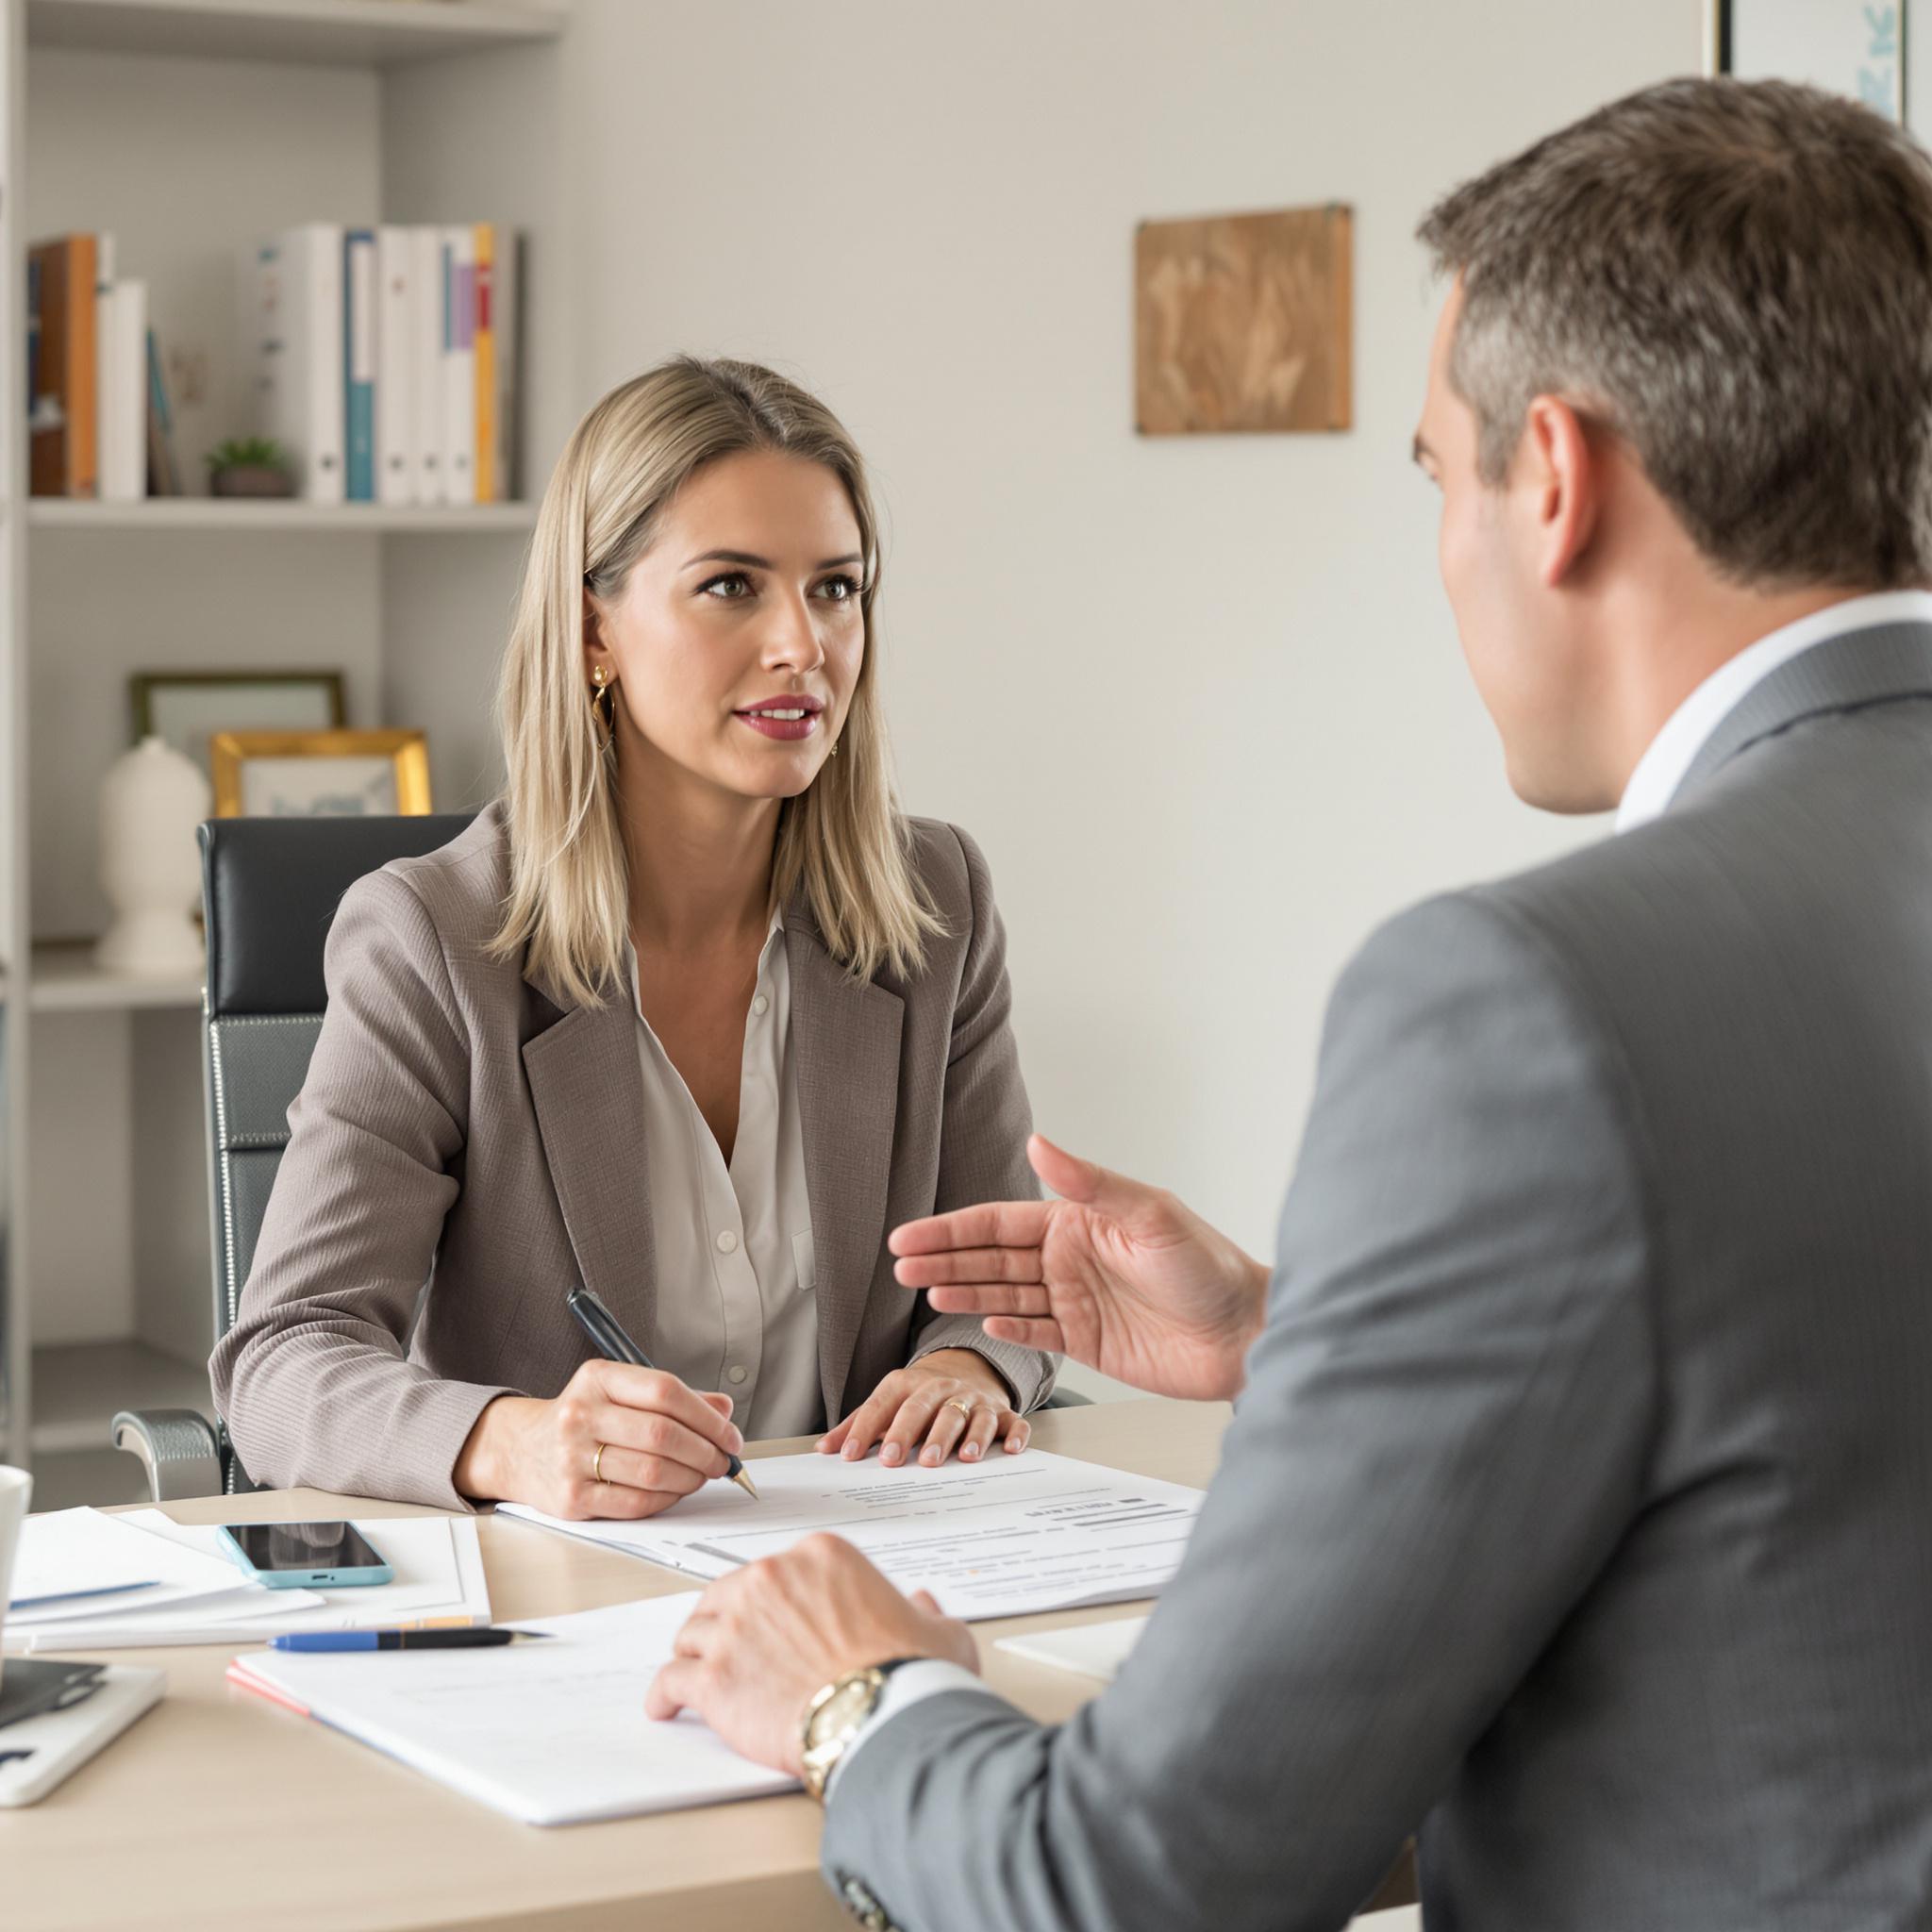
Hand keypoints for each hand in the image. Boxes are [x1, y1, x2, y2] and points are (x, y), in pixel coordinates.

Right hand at [452, 1359, 742, 1519]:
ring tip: (702, 1475)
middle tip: (724, 1460)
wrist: (519, 1449)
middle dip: (706, 1451)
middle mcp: (580, 1414)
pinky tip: (675, 1491)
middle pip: (663, 1434)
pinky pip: (635, 1502)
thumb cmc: (583, 1418)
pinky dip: (667, 1499)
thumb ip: (673, 1398)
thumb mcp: (620, 1392)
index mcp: (598, 1378)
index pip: (665, 1391)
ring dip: (691, 1478)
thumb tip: (724, 1411)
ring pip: (653, 1471)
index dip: (707, 1416)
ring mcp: (571, 1458)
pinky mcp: (571, 1498)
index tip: (729, 1434)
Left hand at [645, 1534, 977, 1773]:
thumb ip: (924, 1612)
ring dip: (692, 1655)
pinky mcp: (712, 1677)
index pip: (777, 1571)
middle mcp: (769, 1578)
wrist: (883, 1716)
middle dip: (726, 1622)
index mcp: (819, 1557)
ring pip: (692, 1634)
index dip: (773, 1602)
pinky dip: (664, 1695)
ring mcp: (735, 1626)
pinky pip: (670, 1680)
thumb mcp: (939, 1631)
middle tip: (732, 1649)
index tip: (774, 1623)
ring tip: (692, 1674)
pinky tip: (665, 1706)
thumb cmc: (910, 1674)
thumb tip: (923, 1606)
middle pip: (725, 1595)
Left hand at [816, 1349, 1029, 1466]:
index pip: (884, 1404)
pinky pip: (1012, 1421)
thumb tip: (824, 1450)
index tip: (850, 1456)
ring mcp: (974, 1400)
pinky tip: (1011, 1450)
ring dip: (964, 1436)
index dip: (865, 1429)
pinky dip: (1015, 1435)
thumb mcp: (888, 1403)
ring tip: (960, 1459)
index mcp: (909, 1384)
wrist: (968, 1369)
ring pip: (968, 1416)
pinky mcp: (1002, 1412)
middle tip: (897, 1460)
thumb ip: (858, 1425)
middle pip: (926, 1408)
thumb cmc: (921, 1396)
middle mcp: (942, 1389)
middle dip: (910, 1434)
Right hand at [889, 1133, 1270, 1401]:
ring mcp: (1077, 1300)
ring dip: (964, 1292)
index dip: (951, 1229)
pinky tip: (979, 1322)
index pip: (999, 1224)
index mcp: (1079, 1221)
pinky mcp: (1088, 1342)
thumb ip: (1089, 1183)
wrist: (1244, 1333)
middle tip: (899, 1265)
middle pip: (991, 1259)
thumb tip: (1037, 1144)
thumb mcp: (1148, 1214)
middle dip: (943, 1260)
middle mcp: (1071, 1258)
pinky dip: (1005, 1327)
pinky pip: (1034, 1331)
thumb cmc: (1208, 1267)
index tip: (909, 1236)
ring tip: (925, 1292)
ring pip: (1004, 1294)